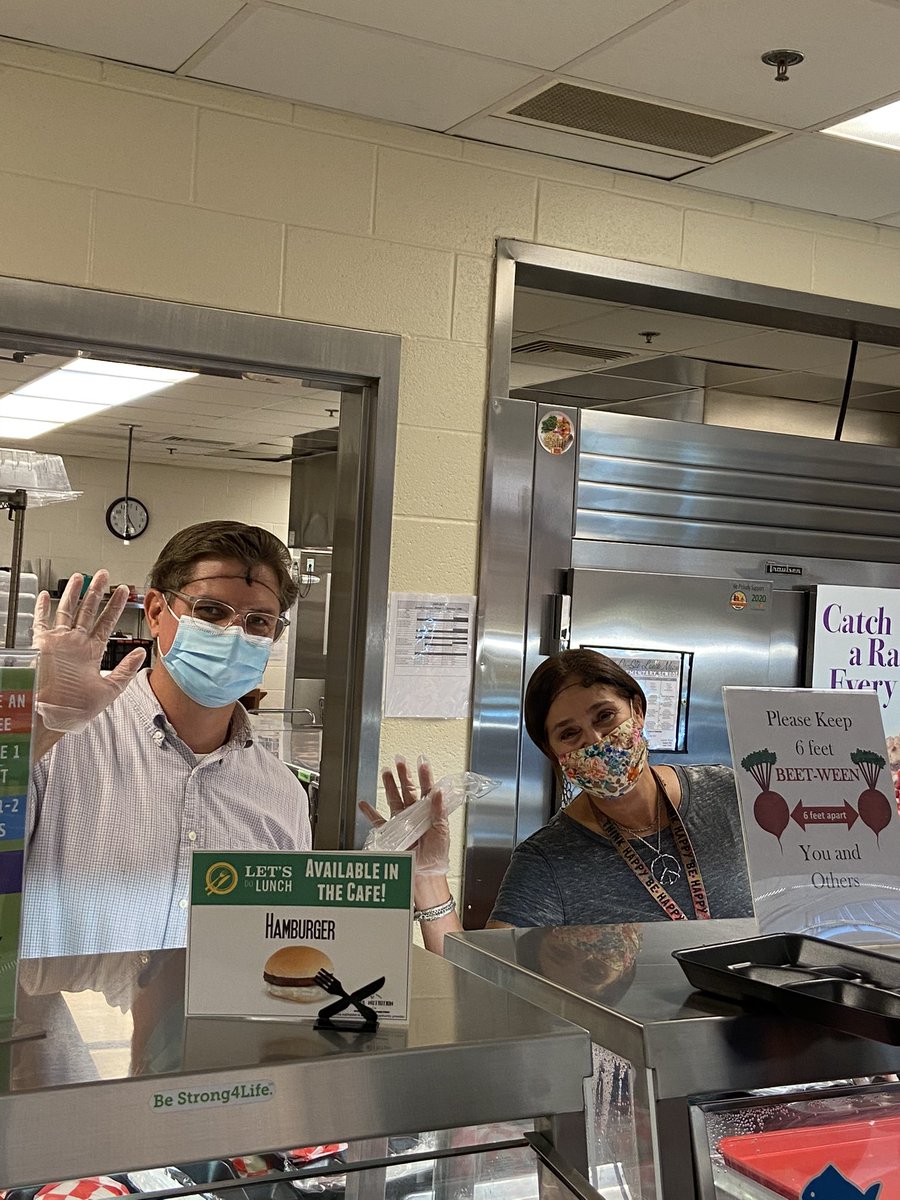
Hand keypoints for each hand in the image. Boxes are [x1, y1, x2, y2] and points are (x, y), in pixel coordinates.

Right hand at [32, 570, 146, 732]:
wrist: (56, 716)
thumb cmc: (79, 708)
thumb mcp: (110, 689)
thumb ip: (125, 670)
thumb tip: (142, 653)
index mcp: (93, 652)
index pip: (107, 622)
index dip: (115, 606)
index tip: (124, 591)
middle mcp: (77, 644)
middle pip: (89, 610)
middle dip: (97, 592)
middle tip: (104, 574)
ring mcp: (60, 642)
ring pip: (68, 610)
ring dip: (75, 593)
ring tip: (82, 576)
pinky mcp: (43, 645)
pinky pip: (42, 623)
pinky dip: (43, 608)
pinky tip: (46, 595)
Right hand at [359, 755, 449, 877]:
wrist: (424, 876)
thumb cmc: (437, 857)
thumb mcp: (442, 832)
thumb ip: (439, 811)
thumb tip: (439, 792)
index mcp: (429, 813)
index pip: (427, 790)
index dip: (425, 776)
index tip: (422, 762)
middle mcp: (415, 816)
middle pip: (408, 791)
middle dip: (404, 775)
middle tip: (400, 761)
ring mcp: (402, 823)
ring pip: (394, 800)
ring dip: (389, 786)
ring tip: (386, 772)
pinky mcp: (391, 834)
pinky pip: (378, 822)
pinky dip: (369, 813)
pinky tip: (364, 804)